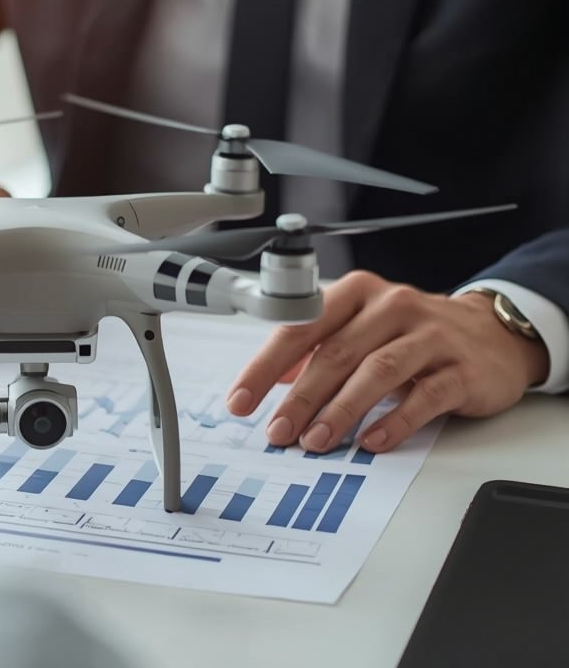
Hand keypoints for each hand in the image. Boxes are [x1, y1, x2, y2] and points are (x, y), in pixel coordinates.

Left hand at [225, 271, 549, 453]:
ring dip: (341, 411)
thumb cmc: (412, 334)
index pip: (300, 327)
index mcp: (356, 293)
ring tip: (316, 441)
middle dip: (301, 398)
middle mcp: (391, 306)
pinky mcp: (461, 368)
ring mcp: (429, 336)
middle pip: (335, 353)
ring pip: (377, 372)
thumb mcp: (361, 329)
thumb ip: (316, 348)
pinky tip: (372, 441)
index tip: (241, 400)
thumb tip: (271, 381)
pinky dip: (395, 420)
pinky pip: (424, 396)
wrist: (493, 335)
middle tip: (278, 431)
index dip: (266, 366)